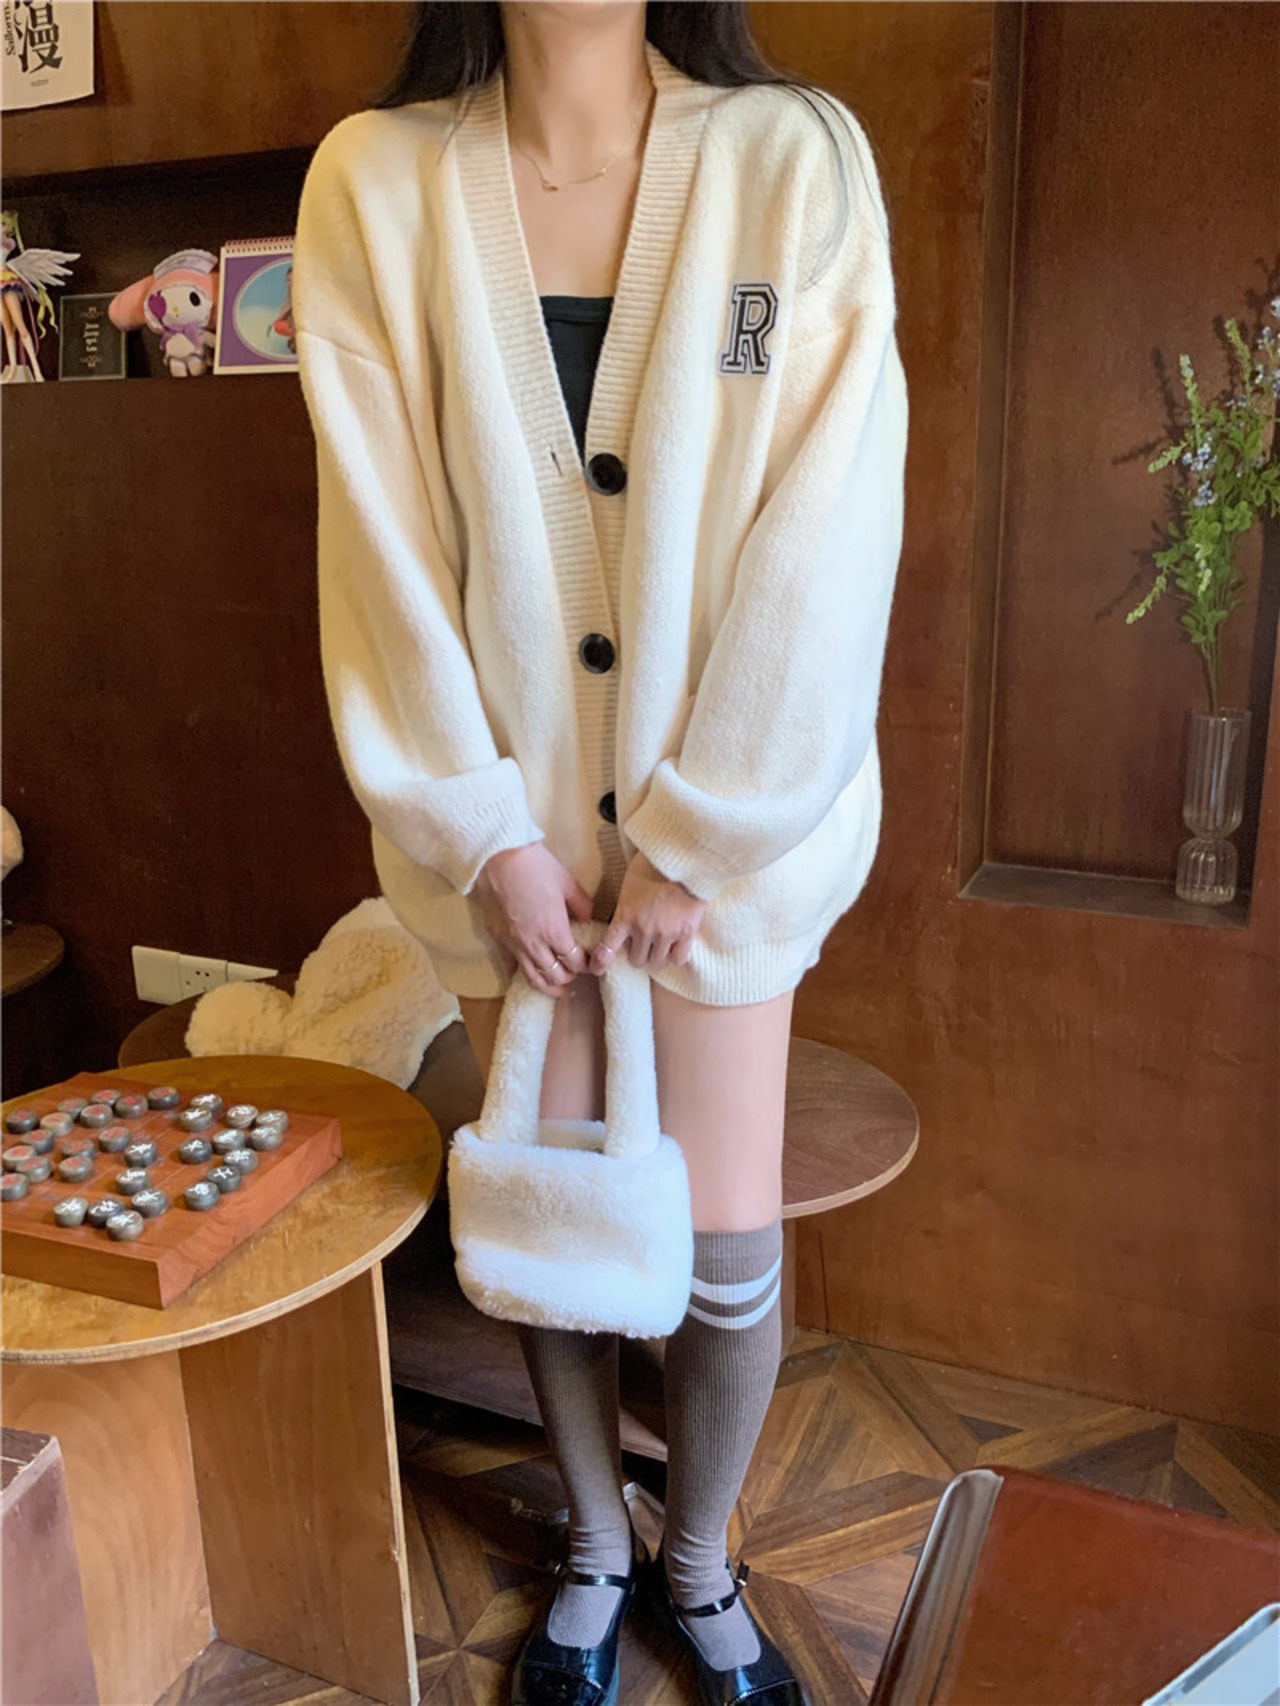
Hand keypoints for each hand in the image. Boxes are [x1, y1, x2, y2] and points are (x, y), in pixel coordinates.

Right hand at [474, 843, 592, 997]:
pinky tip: (530, 971)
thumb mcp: (568, 883)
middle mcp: (534, 944)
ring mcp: (513, 944)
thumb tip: (587, 919)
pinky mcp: (497, 939)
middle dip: (570, 978)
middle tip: (576, 973)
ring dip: (548, 987)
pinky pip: (511, 965)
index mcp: (555, 931)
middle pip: (556, 976)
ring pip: (533, 978)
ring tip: (558, 989)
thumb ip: (581, 906)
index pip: (575, 962)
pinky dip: (523, 972)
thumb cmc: (535, 865)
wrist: (497, 856)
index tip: (589, 961)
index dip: (585, 965)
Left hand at [589, 851, 704, 974]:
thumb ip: (625, 905)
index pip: (607, 948)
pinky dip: (674, 957)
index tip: (597, 968)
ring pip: (657, 962)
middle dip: (636, 956)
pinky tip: (674, 950)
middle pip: (636, 960)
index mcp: (625, 916)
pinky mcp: (687, 933)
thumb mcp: (629, 883)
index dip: (600, 962)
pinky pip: (679, 958)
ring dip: (655, 958)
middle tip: (639, 948)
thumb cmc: (653, 864)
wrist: (683, 858)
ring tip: (657, 951)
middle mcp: (644, 930)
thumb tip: (623, 918)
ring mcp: (666, 934)